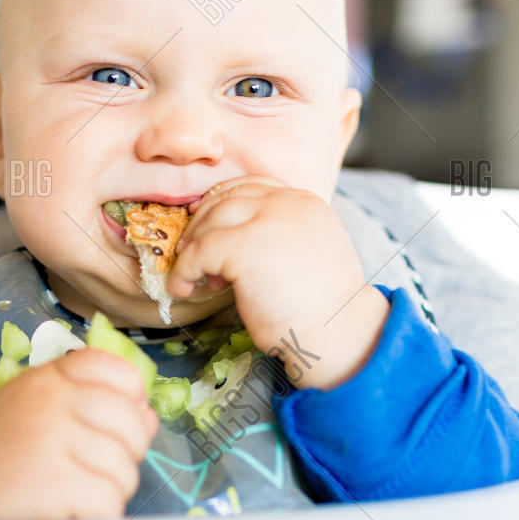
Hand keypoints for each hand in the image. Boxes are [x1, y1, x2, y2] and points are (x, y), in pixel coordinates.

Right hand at [0, 348, 157, 519]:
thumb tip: (148, 416)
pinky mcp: (54, 483)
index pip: (117, 370)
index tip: (118, 419)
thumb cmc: (4, 443)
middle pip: (132, 425)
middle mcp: (55, 402)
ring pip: (124, 469)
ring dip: (110, 489)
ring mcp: (54, 441)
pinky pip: (108, 501)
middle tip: (99, 467)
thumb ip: (92, 399)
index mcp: (52, 378)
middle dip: (128, 454)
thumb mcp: (41, 403)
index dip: (132, 397)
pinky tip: (74, 510)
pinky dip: (98, 514)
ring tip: (79, 491)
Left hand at [168, 175, 389, 389]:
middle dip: (202, 224)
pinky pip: (200, 251)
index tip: (203, 219)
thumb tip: (229, 236)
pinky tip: (183, 288)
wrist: (335, 333)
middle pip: (227, 199)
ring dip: (193, 248)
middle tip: (190, 252)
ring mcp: (266, 221)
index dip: (222, 201)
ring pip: (211, 221)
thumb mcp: (306, 251)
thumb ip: (278, 233)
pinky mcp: (245, 247)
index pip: (253, 186)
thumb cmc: (320, 306)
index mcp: (305, 202)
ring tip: (192, 276)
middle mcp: (287, 203)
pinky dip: (184, 269)